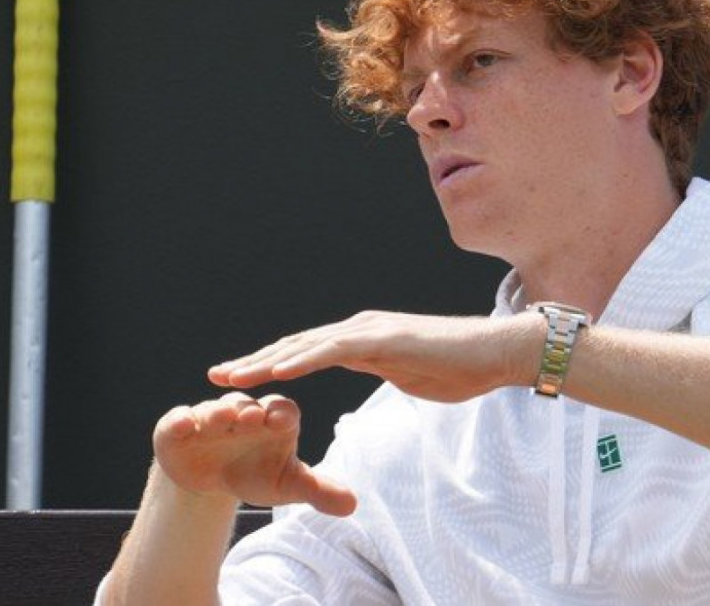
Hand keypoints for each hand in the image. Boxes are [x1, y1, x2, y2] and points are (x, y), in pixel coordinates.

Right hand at [153, 392, 356, 514]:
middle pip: (248, 406)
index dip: (281, 416)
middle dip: (249, 412)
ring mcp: (211, 416)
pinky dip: (180, 420)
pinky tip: (183, 424)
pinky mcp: (179, 425)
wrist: (210, 479)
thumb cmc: (254, 472)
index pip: (282, 411)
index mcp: (275, 418)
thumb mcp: (285, 485)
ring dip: (217, 413)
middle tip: (252, 416)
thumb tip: (352, 505)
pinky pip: (178, 418)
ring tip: (222, 418)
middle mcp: (243, 410)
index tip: (283, 422)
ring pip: (215, 410)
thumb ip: (317, 490)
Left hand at [208, 311, 543, 402]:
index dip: (270, 365)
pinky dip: (303, 360)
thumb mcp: (406, 373)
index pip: (306, 353)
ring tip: (232, 377)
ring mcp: (371, 330)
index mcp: (362, 339)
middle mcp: (360, 328)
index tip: (239, 380)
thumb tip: (371, 368)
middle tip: (216, 374)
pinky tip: (277, 372)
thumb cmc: (457, 367)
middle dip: (255, 361)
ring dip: (267, 362)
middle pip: (297, 346)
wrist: (494, 353)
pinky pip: (335, 350)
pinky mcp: (384, 339)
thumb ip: (381, 367)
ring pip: (308, 346)